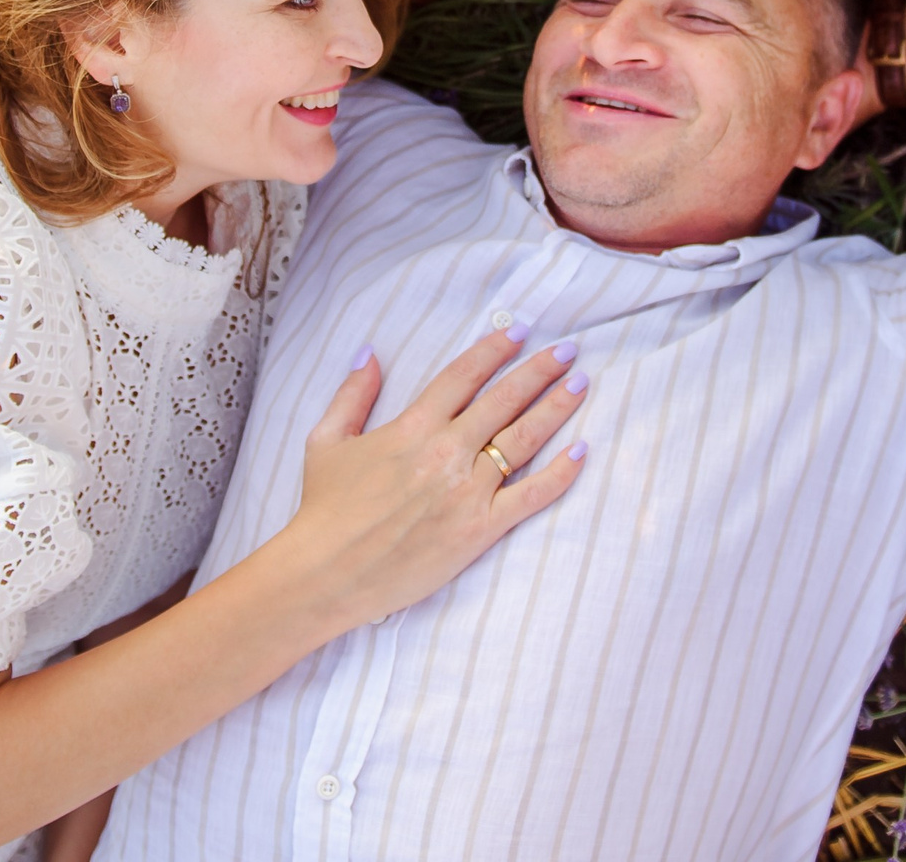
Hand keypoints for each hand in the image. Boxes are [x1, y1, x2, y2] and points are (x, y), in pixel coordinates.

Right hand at [287, 328, 590, 629]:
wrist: (326, 573)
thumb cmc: (324, 509)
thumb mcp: (327, 440)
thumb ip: (352, 394)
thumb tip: (369, 352)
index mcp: (412, 426)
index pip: (463, 375)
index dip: (494, 349)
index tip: (520, 332)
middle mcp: (445, 452)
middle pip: (504, 399)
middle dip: (539, 370)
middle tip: (567, 351)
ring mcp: (466, 491)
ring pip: (523, 440)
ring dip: (556, 408)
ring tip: (580, 385)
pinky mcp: (479, 530)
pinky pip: (531, 497)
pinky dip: (560, 474)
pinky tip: (581, 452)